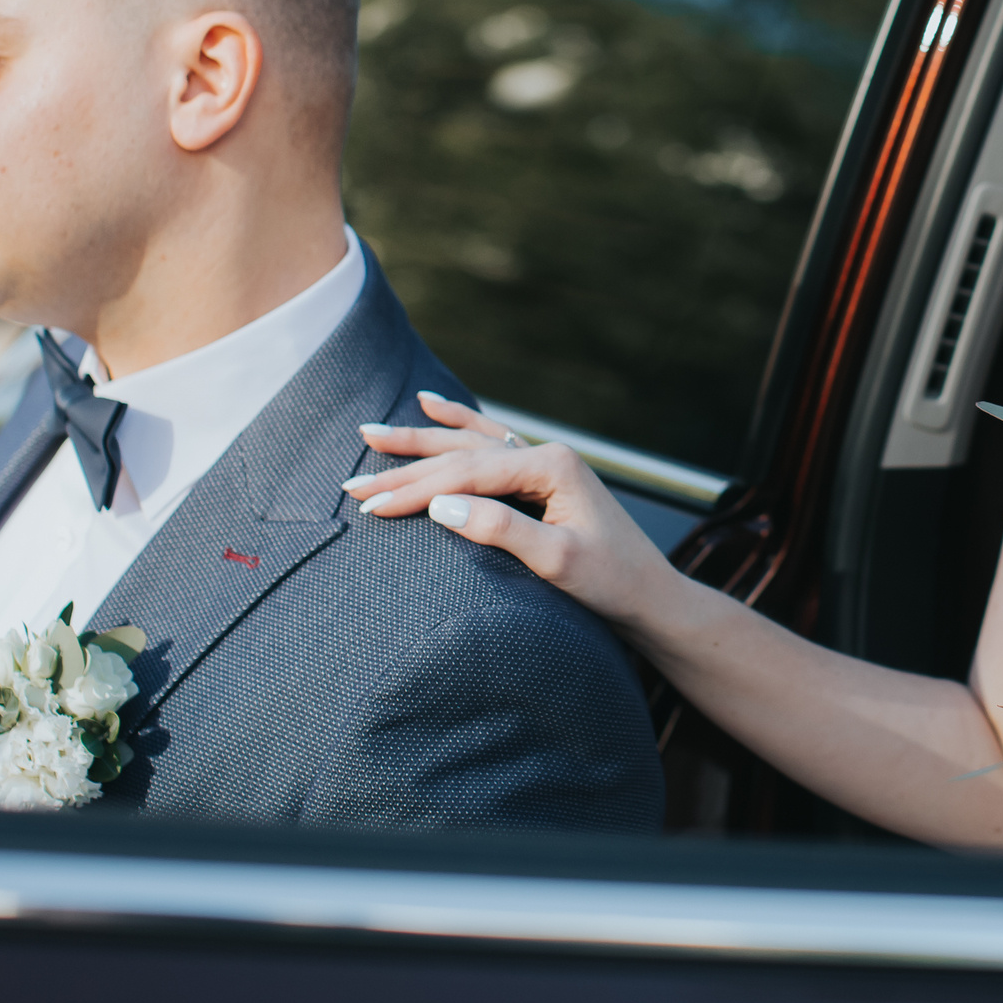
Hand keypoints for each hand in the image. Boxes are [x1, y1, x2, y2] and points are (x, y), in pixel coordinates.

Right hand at [345, 392, 681, 633]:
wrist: (650, 597)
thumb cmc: (611, 584)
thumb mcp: (558, 564)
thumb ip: (501, 531)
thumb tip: (440, 507)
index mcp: (552, 466)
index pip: (468, 474)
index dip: (416, 490)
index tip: (371, 507)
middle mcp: (546, 454)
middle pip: (463, 455)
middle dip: (404, 468)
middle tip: (352, 481)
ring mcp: (544, 462)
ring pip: (470, 443)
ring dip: (420, 440)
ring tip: (372, 433)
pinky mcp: (542, 476)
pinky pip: (490, 442)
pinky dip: (458, 424)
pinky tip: (434, 406)